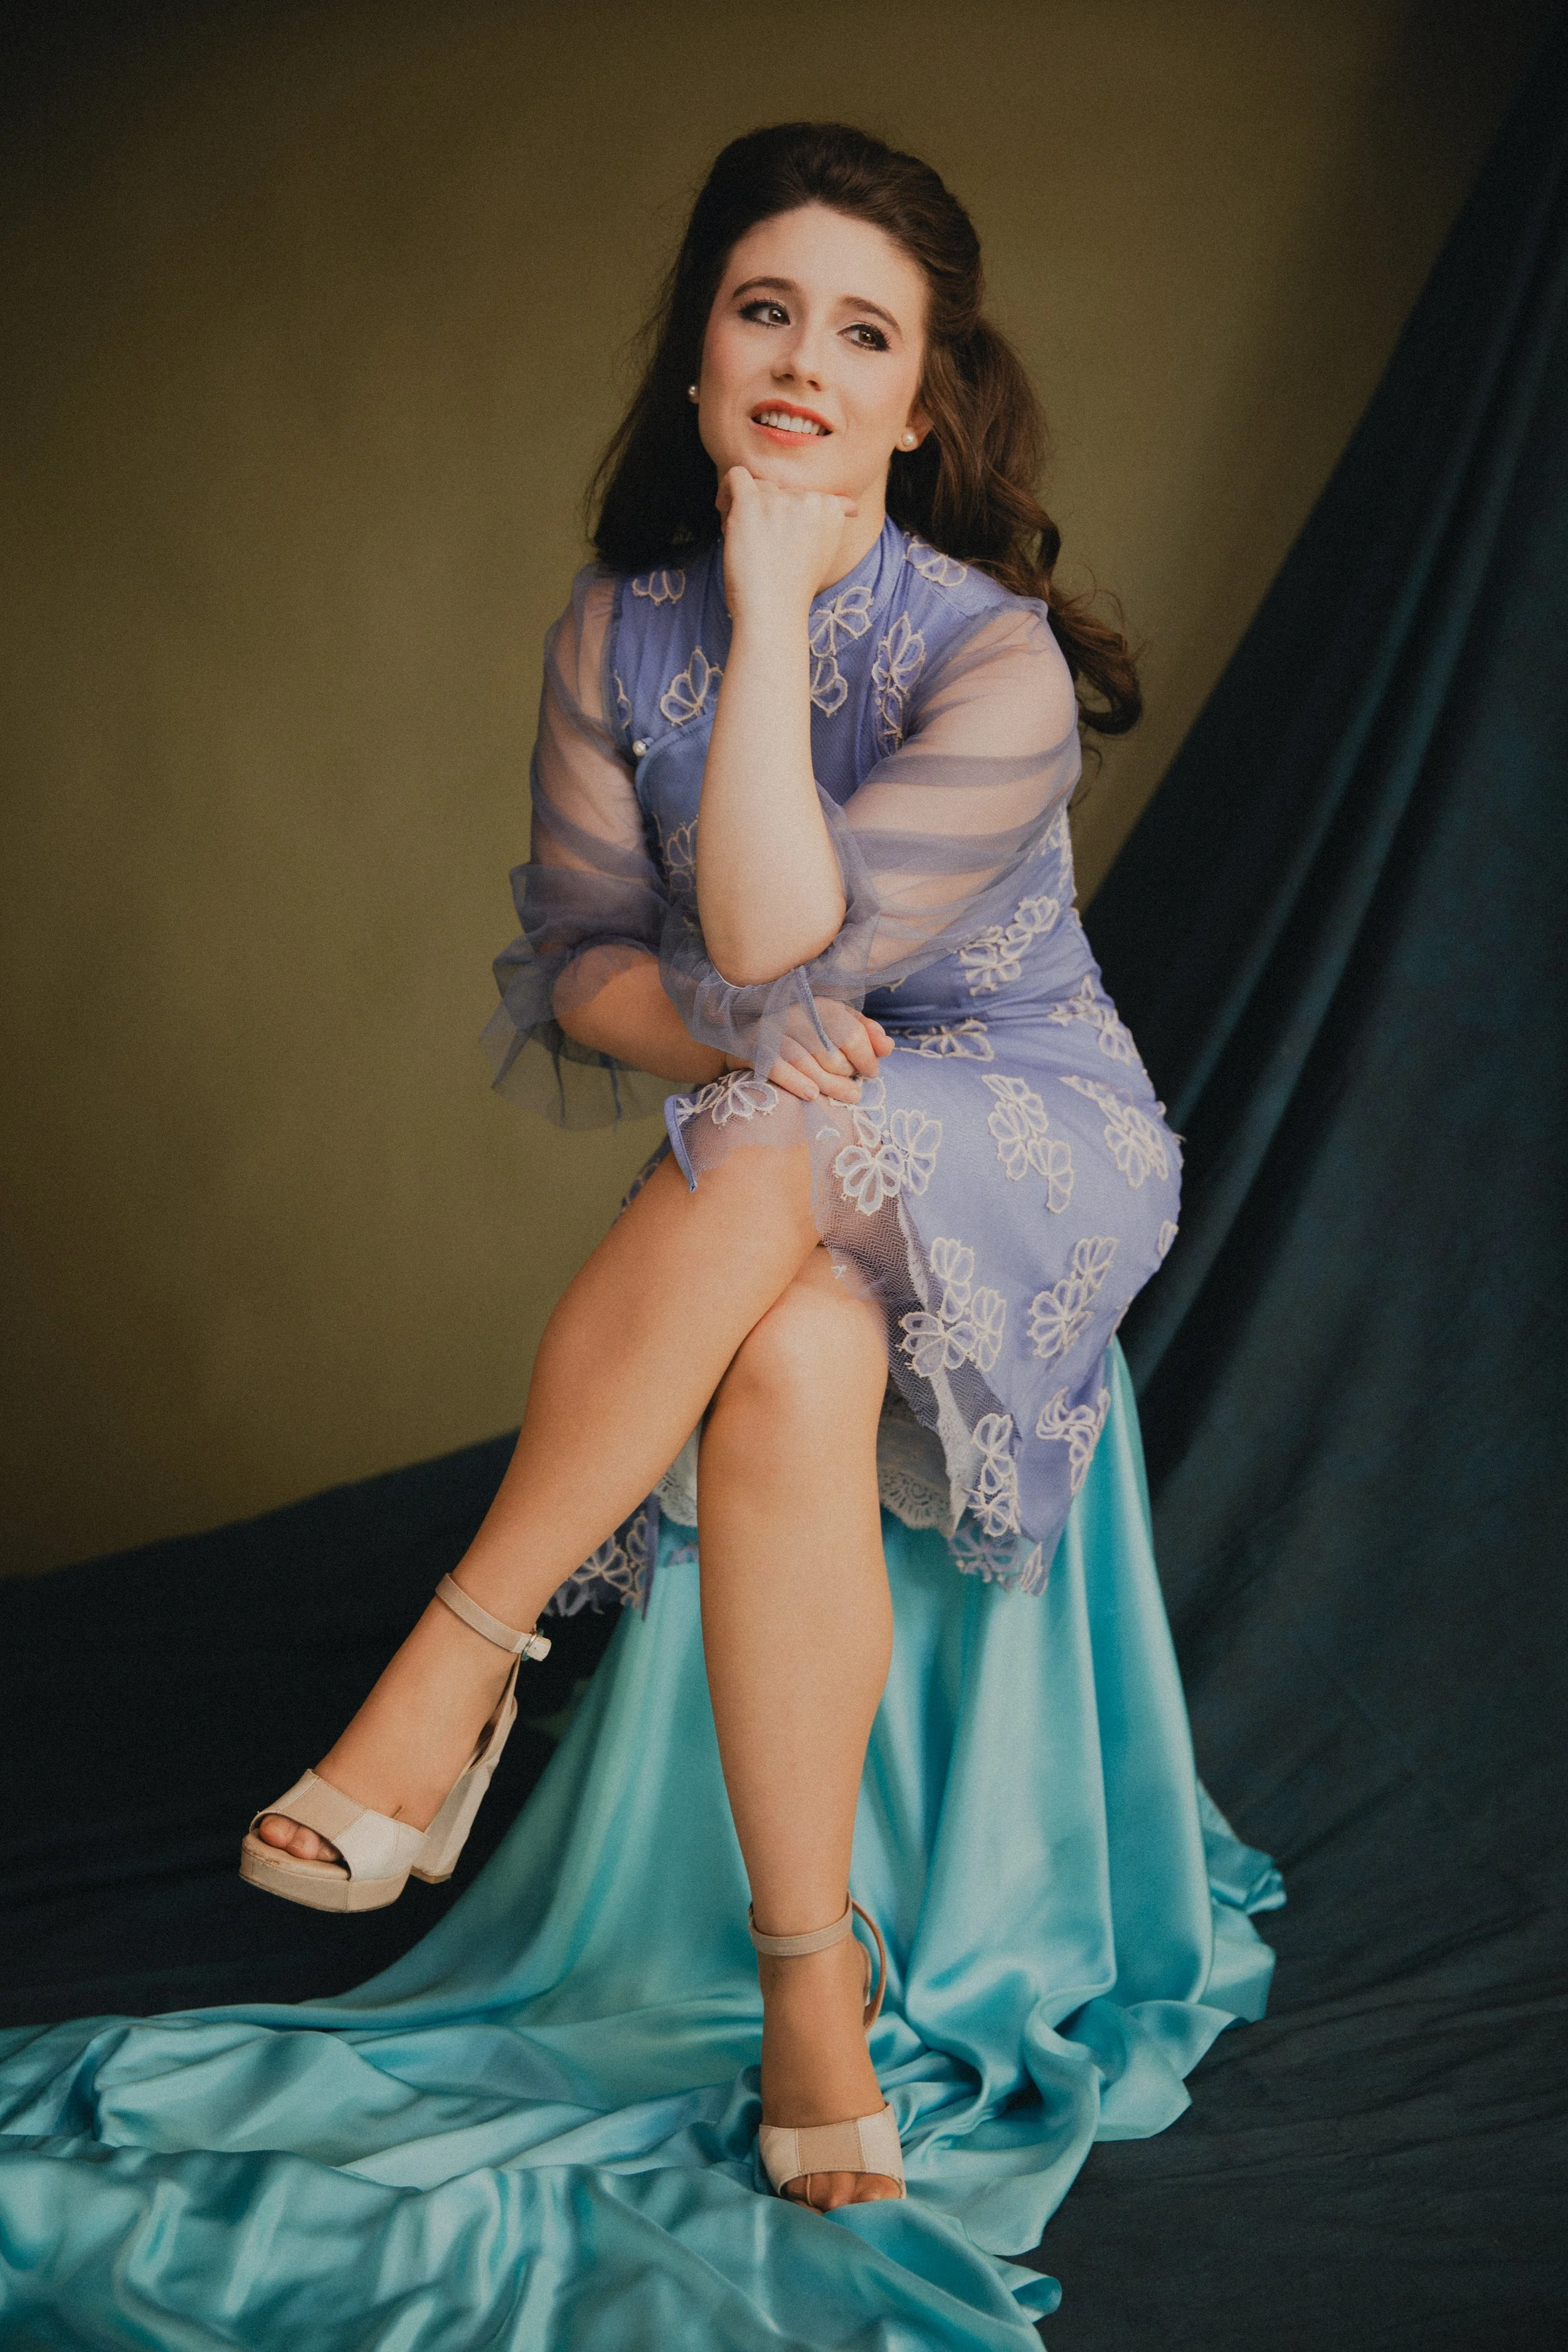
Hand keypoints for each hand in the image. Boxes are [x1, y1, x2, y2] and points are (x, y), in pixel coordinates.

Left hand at [716, 467, 858, 626]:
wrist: (773, 612)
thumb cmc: (794, 589)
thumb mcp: (825, 552)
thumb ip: (831, 523)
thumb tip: (851, 507)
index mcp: (830, 510)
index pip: (805, 495)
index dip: (789, 515)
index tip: (781, 537)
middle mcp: (809, 500)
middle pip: (781, 490)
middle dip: (768, 512)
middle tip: (761, 543)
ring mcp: (780, 501)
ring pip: (759, 486)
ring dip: (747, 508)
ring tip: (745, 538)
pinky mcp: (751, 504)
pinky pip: (736, 476)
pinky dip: (727, 489)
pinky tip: (725, 508)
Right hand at [730, 999, 892, 1104]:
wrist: (745, 1032)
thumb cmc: (801, 1032)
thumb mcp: (835, 1024)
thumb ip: (864, 1032)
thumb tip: (888, 1047)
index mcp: (819, 1005)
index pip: (851, 1031)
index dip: (867, 1055)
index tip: (872, 1072)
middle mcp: (796, 1013)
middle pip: (830, 1050)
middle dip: (847, 1073)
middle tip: (854, 1088)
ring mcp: (772, 1029)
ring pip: (806, 1062)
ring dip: (830, 1084)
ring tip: (849, 1097)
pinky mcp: (751, 1047)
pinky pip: (775, 1066)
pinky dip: (794, 1082)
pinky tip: (812, 1095)